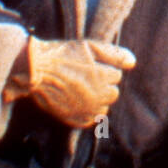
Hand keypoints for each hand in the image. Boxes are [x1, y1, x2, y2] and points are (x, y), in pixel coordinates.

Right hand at [3, 37, 135, 128]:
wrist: (34, 70)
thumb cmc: (62, 55)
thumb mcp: (90, 47)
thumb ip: (114, 54)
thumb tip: (133, 63)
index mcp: (100, 77)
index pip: (116, 76)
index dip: (105, 69)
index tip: (92, 65)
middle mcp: (95, 96)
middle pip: (113, 93)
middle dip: (105, 85)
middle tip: (89, 77)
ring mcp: (84, 110)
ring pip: (104, 108)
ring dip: (99, 99)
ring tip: (83, 89)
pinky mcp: (73, 119)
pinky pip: (91, 120)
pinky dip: (89, 113)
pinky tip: (80, 102)